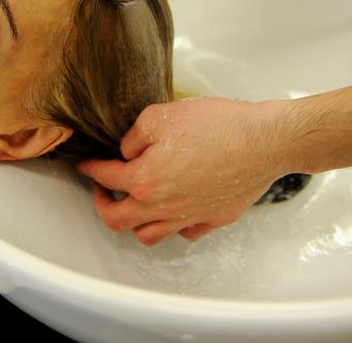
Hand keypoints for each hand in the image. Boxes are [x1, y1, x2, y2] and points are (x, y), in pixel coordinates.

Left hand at [78, 97, 294, 245]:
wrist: (264, 141)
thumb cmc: (218, 126)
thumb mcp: (160, 115)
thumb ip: (134, 136)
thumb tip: (127, 151)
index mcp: (145, 180)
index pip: (106, 178)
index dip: (91, 169)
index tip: (86, 166)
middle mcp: (163, 206)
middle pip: (118, 220)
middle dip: (103, 204)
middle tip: (102, 191)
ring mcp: (189, 216)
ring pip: (149, 235)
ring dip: (134, 223)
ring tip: (133, 206)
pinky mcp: (213, 218)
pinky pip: (184, 233)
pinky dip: (172, 226)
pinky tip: (172, 211)